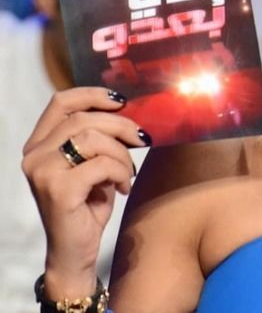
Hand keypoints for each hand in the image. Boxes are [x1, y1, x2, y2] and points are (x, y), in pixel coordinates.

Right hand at [22, 87, 148, 298]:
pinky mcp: (58, 189)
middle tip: (142, 139)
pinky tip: (124, 187)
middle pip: (83, 118)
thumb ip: (99, 137)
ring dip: (122, 154)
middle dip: (121, 125)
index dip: (93, 95)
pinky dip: (121, 172)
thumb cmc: (87, 204)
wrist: (75, 251)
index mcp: (39, 144)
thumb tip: (128, 110)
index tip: (122, 101)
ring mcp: (42, 172)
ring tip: (128, 172)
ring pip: (93, 138)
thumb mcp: (93, 163)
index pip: (61, 102)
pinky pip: (101, 165)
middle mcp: (34, 155)